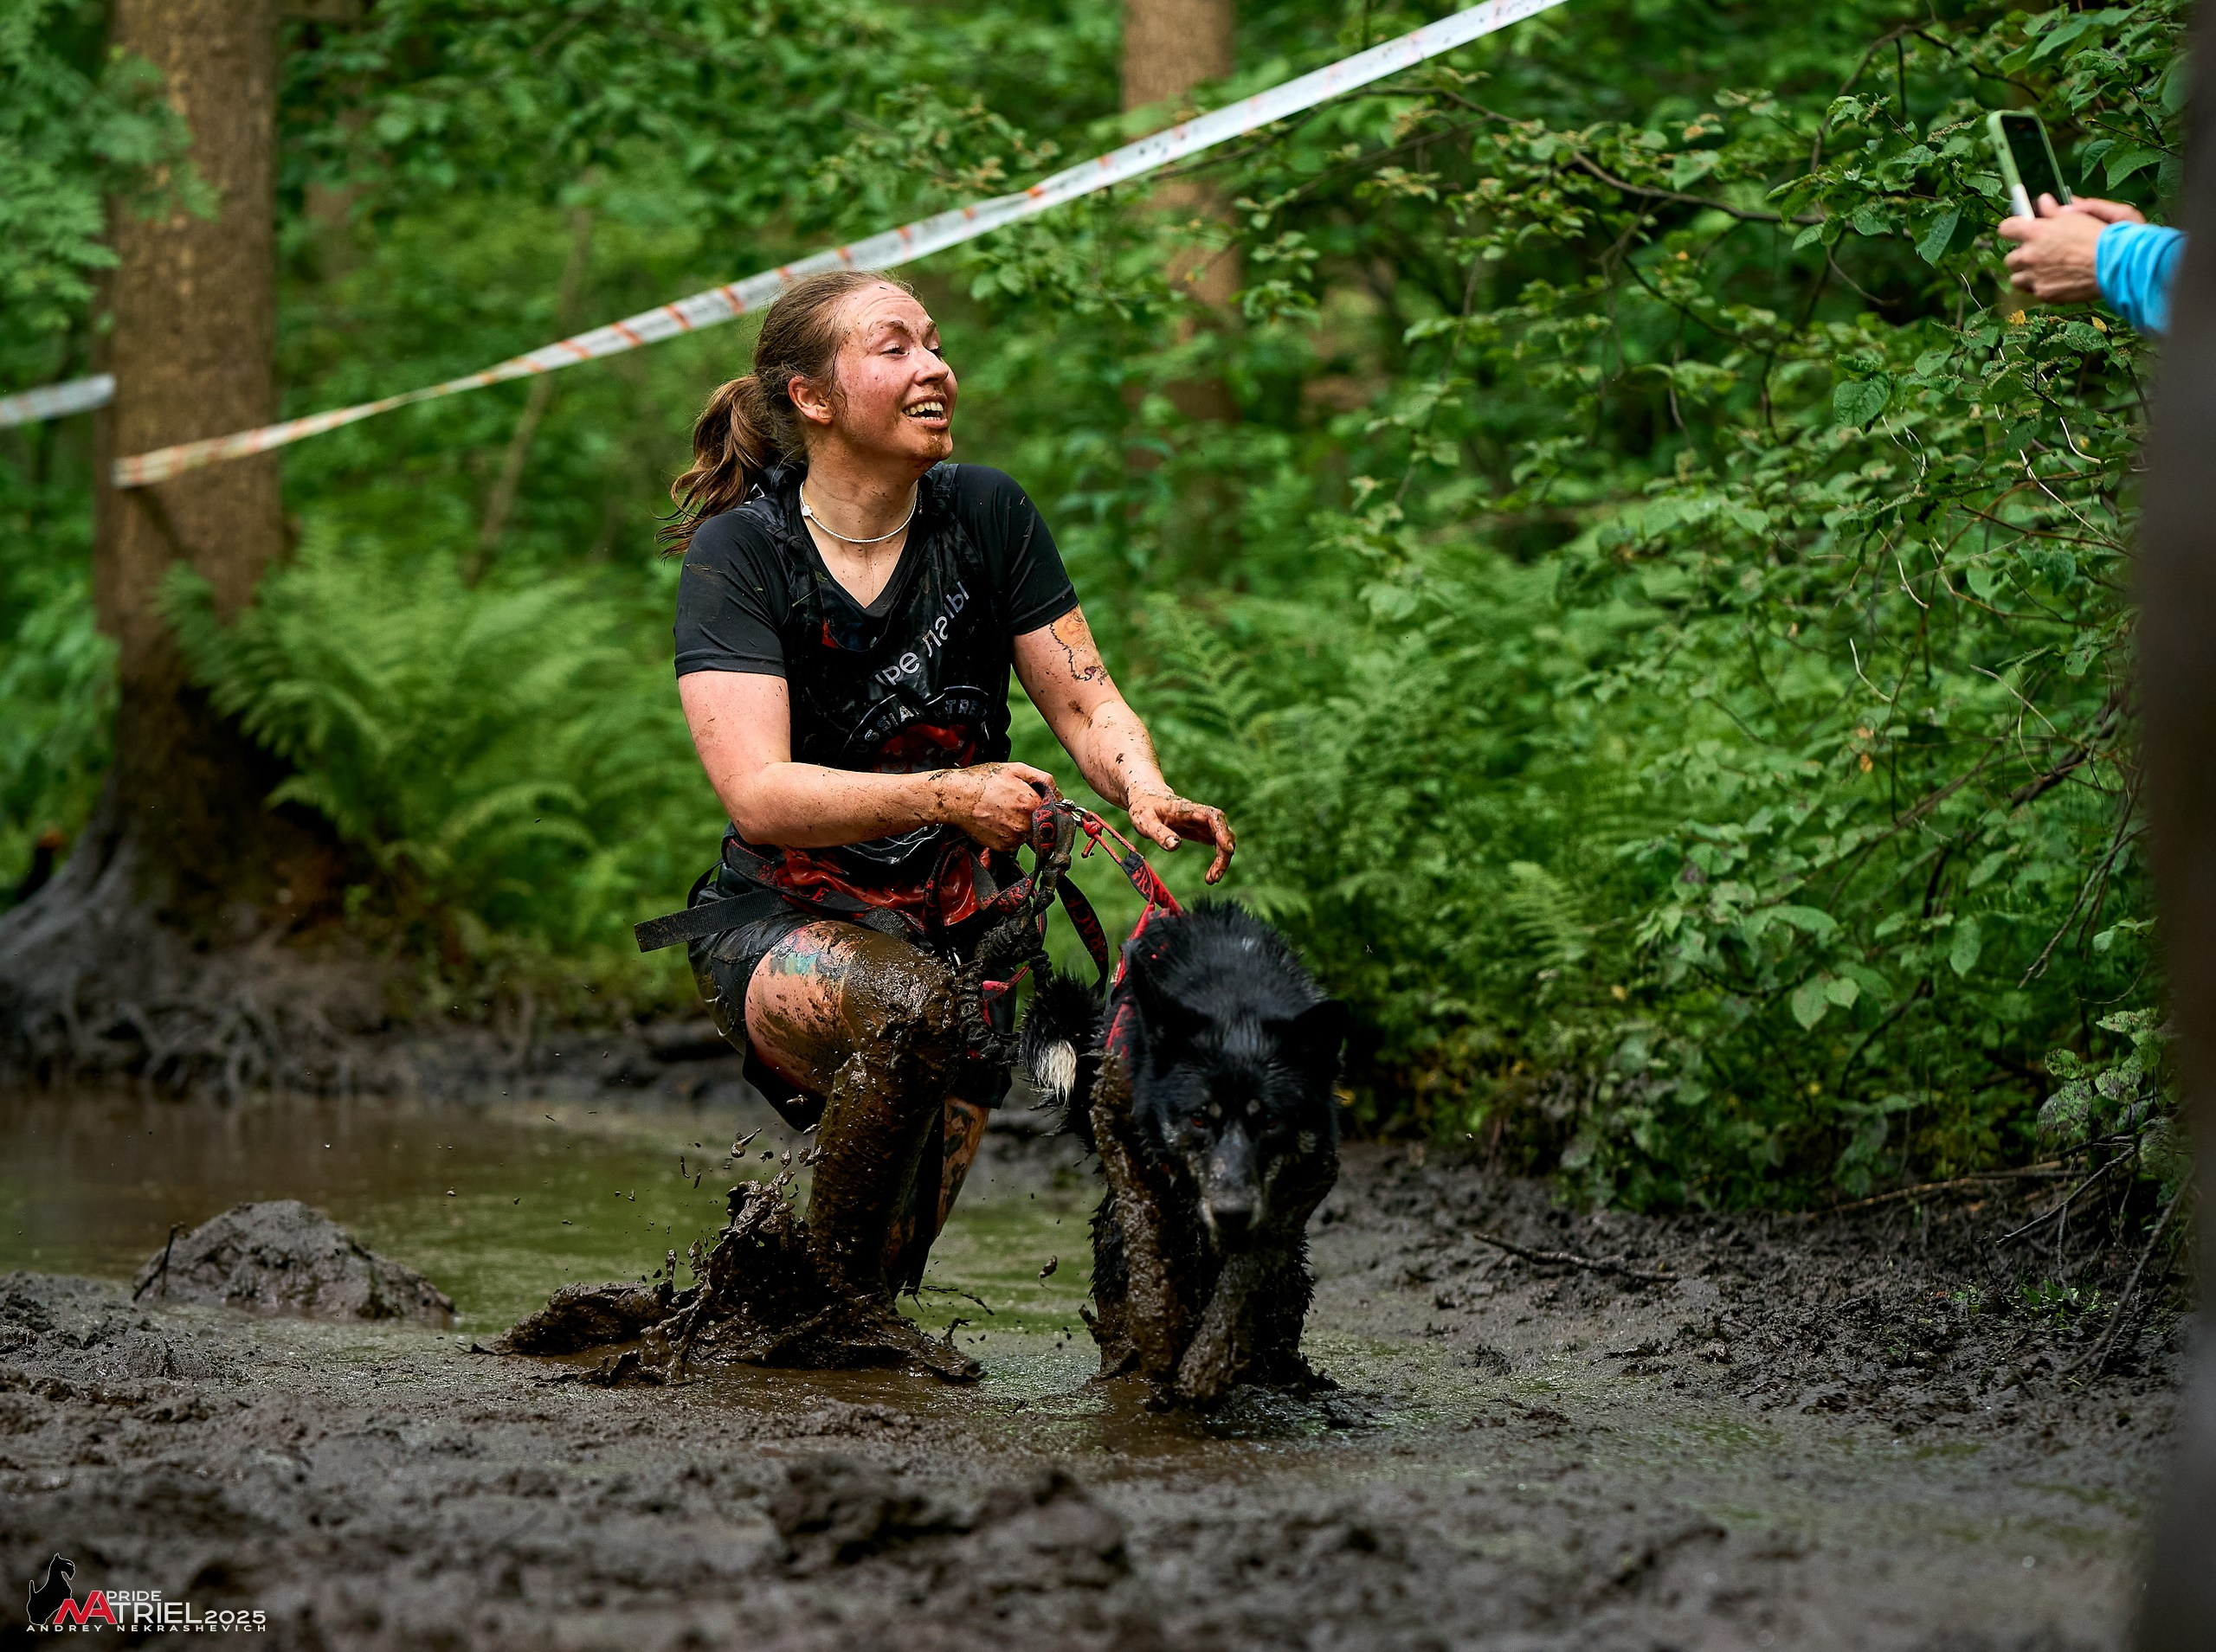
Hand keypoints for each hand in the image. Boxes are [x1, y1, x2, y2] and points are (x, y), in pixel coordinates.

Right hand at [933, 762, 1056, 850]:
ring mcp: (1013, 838)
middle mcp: (1024, 824)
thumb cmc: (982, 781)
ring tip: (1004, 810)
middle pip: (1043, 824)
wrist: (956, 797)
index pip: (1056, 812)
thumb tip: (1058, 792)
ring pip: (1029, 834)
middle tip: (1016, 804)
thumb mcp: (1016, 769)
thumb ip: (1043, 779)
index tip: (1040, 802)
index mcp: (1031, 804)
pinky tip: (998, 820)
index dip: (1049, 805)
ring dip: (1022, 824)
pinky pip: (1015, 842)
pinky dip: (1010, 833)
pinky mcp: (1003, 847)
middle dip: (1034, 815)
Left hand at [1125, 786, 1235, 884]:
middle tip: (1214, 876)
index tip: (1228, 849)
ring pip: (1223, 840)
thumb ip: (1159, 833)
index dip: (1223, 832)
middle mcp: (1200, 815)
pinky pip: (1217, 845)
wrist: (1146, 800)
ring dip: (1222, 859)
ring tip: (1212, 879)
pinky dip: (1218, 859)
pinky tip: (1211, 875)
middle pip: (1223, 831)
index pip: (1213, 817)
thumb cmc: (1144, 809)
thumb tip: (1175, 845)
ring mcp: (1203, 823)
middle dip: (1224, 854)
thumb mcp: (1145, 821)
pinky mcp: (1202, 831)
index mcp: (1188, 809)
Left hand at [1998, 193, 2136, 304]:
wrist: (2115, 264)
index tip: (2018, 231)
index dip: (2012, 229)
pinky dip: (2041, 286)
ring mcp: (2035, 277)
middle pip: (2011, 258)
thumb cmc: (2099, 236)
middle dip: (2023, 255)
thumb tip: (2043, 201)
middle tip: (2040, 253)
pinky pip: (2033, 291)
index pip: (2006, 229)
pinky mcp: (2043, 293)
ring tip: (2046, 269)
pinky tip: (2057, 280)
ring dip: (2027, 274)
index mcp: (2036, 232)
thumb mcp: (2078, 216)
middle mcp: (2030, 255)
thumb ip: (2054, 210)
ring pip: (2017, 278)